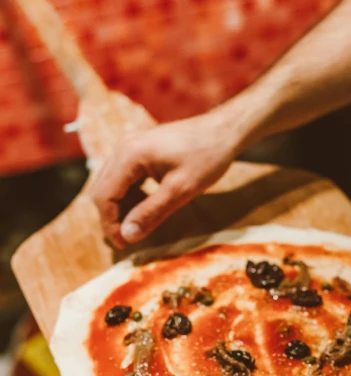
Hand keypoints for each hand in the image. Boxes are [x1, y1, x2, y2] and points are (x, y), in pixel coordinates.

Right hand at [88, 110, 239, 248]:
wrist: (223, 131)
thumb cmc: (207, 158)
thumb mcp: (180, 190)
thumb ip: (151, 213)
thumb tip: (128, 236)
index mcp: (129, 155)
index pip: (104, 196)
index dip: (110, 224)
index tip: (124, 244)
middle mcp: (123, 148)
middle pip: (102, 190)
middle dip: (112, 217)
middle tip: (131, 238)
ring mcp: (129, 147)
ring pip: (111, 184)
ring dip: (121, 207)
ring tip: (140, 224)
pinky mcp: (138, 150)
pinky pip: (123, 177)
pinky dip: (129, 195)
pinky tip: (146, 206)